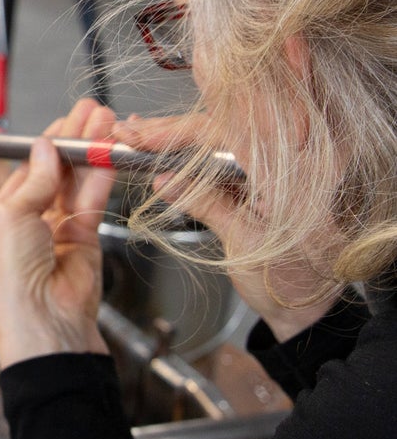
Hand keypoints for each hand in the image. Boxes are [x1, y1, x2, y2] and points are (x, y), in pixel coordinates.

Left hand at [0, 99, 117, 367]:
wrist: (43, 321)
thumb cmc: (12, 278)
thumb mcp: (12, 218)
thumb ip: (35, 181)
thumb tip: (44, 148)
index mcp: (1, 216)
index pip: (28, 169)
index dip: (47, 143)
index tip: (65, 120)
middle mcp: (30, 222)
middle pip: (55, 171)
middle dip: (73, 141)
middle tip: (91, 113)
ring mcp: (59, 231)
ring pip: (77, 182)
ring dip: (90, 153)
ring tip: (105, 123)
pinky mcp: (86, 241)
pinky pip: (93, 200)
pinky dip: (101, 176)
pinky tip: (108, 153)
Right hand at [112, 114, 340, 340]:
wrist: (309, 307)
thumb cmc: (292, 281)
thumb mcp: (245, 242)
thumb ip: (207, 204)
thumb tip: (165, 179)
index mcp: (292, 173)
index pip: (230, 136)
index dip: (183, 132)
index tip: (146, 137)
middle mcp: (285, 164)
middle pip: (221, 133)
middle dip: (172, 131)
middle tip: (130, 133)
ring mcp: (271, 171)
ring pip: (216, 143)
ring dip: (174, 138)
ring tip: (137, 135)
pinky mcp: (257, 181)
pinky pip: (218, 161)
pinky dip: (187, 155)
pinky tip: (161, 149)